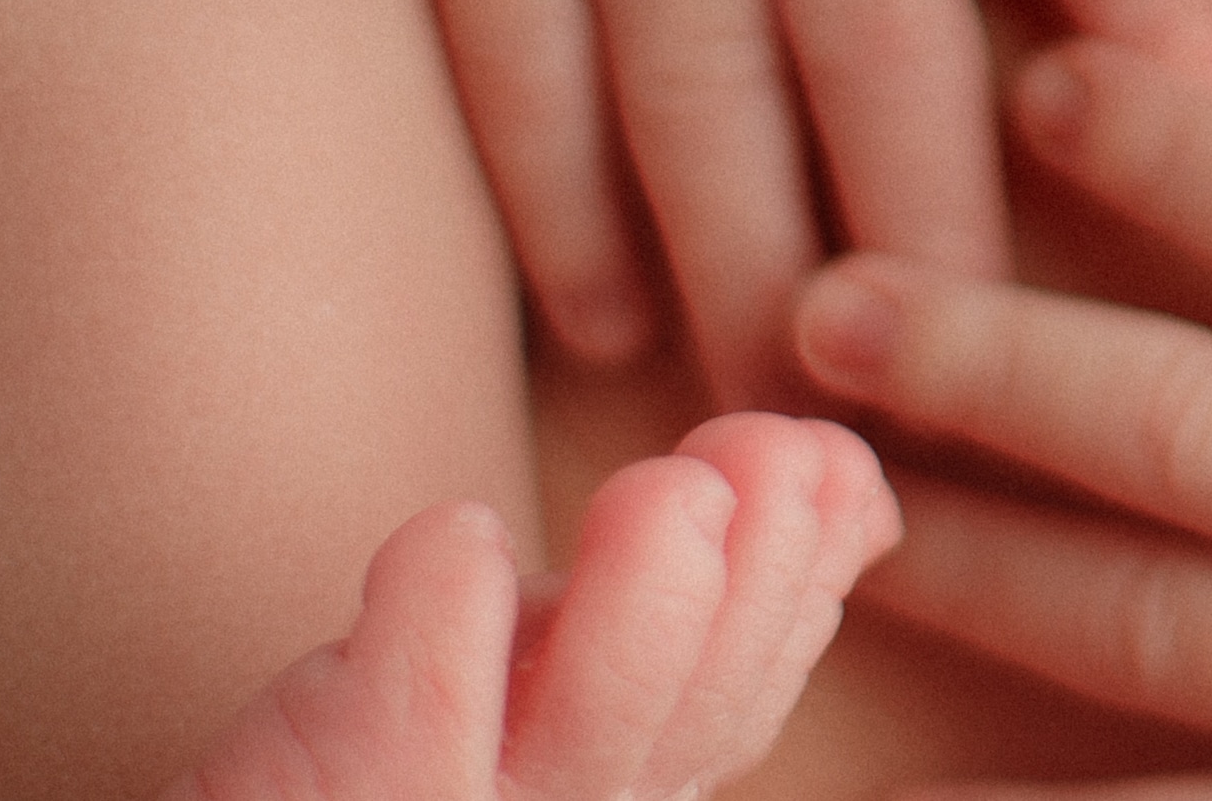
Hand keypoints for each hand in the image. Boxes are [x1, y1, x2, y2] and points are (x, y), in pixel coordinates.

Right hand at [6, 0, 1211, 400]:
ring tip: (801, 422)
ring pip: (700, 82)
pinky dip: (565, 208)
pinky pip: (520, 55)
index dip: (1164, 15)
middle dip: (941, 246)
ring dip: (752, 274)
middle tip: (985, 422)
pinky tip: (610, 325)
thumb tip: (1169, 41)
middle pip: (888, 29)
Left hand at [166, 415, 893, 800]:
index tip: (828, 458)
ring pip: (605, 698)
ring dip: (654, 563)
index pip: (753, 691)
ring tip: (656, 487)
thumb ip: (696, 612)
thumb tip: (851, 484)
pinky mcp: (360, 782)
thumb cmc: (388, 758)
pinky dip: (454, 567)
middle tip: (755, 445)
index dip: (812, 565)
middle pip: (707, 702)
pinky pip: (428, 661)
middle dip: (765, 553)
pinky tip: (456, 541)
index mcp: (629, 791)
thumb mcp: (559, 692)